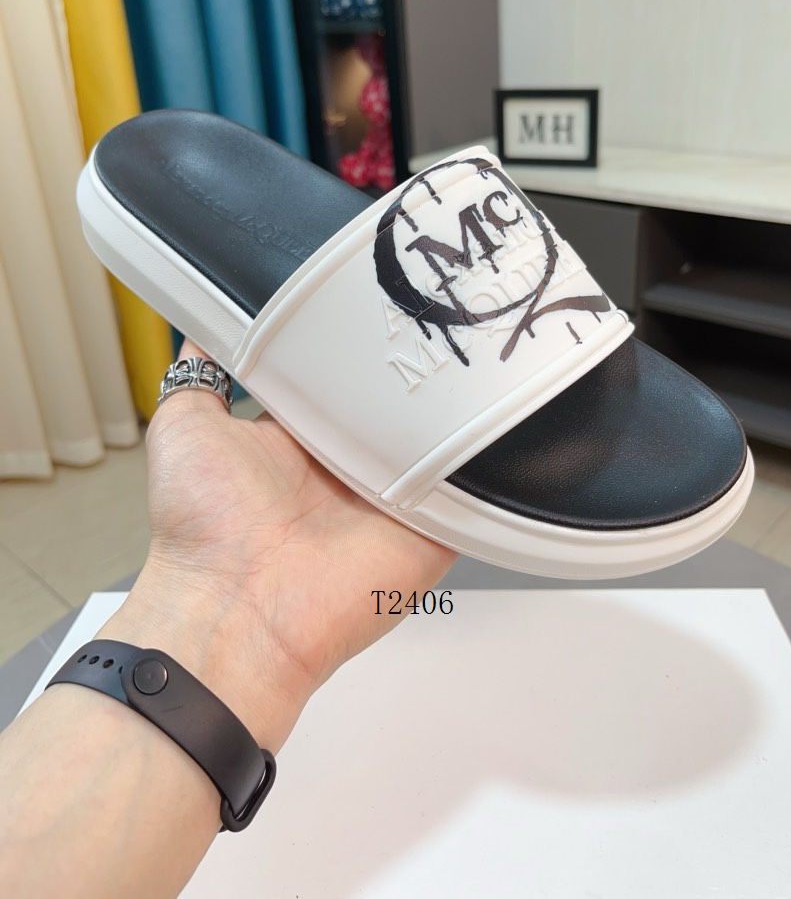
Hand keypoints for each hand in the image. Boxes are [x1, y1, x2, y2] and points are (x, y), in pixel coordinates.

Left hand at [104, 340, 456, 746]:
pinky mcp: (433, 528)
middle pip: (395, 401)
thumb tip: (207, 320)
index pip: (340, 374)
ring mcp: (395, 496)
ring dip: (450, 403)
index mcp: (301, 436)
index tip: (373, 291)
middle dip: (409, 364)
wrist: (235, 611)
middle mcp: (350, 464)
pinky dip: (486, 455)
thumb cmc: (202, 525)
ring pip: (439, 434)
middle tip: (432, 310)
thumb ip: (201, 372)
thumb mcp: (184, 425)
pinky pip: (473, 484)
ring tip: (475, 347)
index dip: (353, 337)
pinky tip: (494, 409)